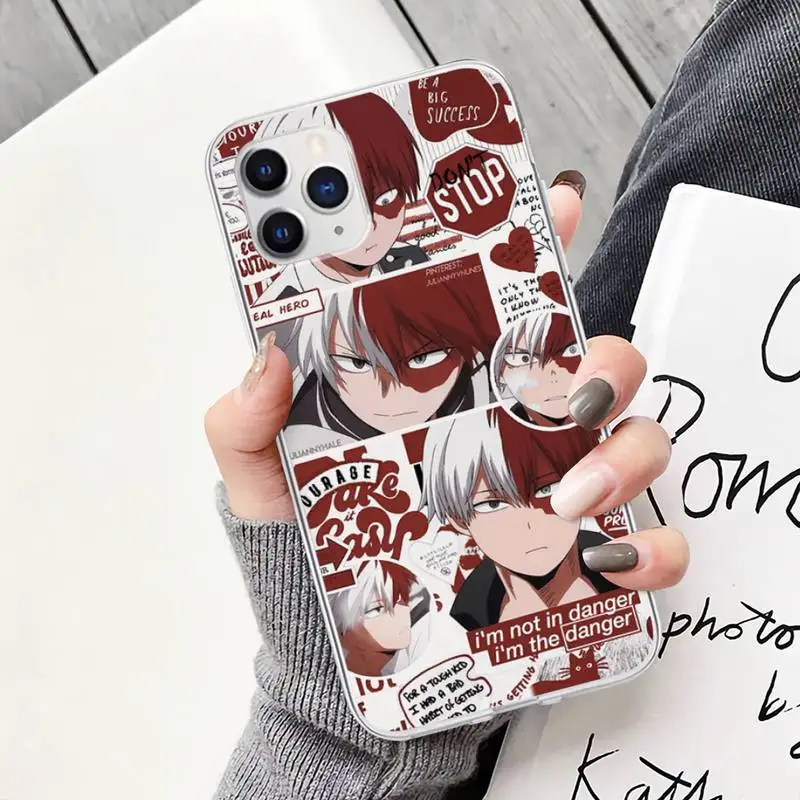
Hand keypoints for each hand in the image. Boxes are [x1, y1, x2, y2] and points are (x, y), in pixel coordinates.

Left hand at [204, 173, 688, 589]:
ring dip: (624, 457)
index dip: (536, 243)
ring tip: (569, 497)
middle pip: (596, 362)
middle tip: (567, 391)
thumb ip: (250, 415)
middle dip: (603, 362)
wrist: (337, 634)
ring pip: (633, 440)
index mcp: (450, 385)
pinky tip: (609, 560)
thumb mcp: (263, 468)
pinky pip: (643, 546)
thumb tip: (266, 361)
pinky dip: (649, 551)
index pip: (505, 301)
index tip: (552, 203)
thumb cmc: (309, 538)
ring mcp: (551, 488)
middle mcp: (513, 426)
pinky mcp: (572, 557)